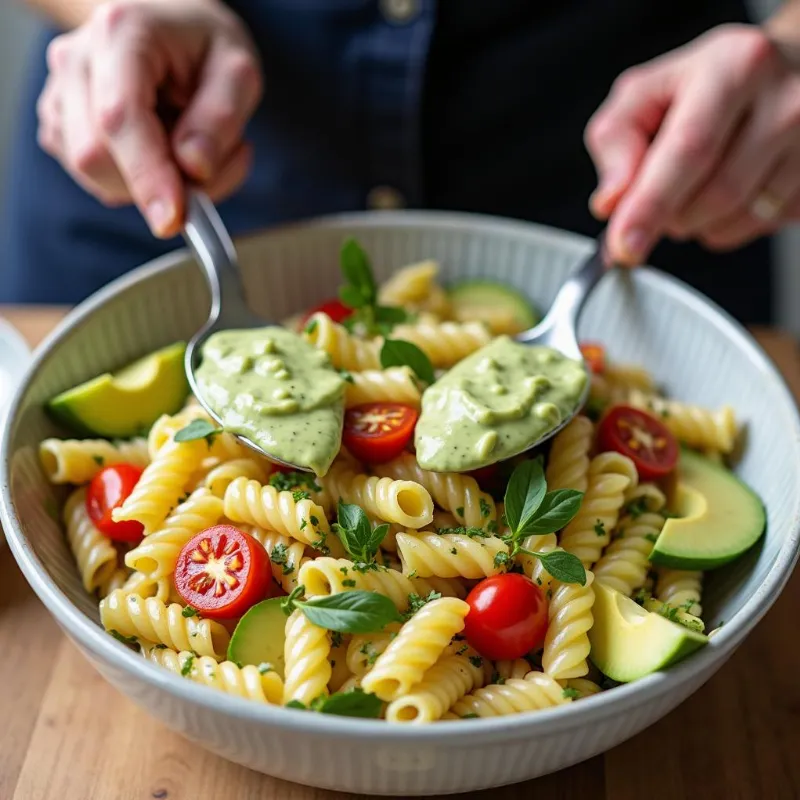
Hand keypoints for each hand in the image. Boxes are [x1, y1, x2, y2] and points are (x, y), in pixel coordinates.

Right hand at [37, 0, 261, 236]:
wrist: (168, 28)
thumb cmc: (204, 46)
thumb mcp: (237, 71)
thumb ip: (221, 118)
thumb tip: (194, 169)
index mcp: (122, 35)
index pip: (120, 118)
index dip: (147, 175)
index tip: (174, 218)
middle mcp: (77, 61)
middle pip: (97, 156)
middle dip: (158, 183)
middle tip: (213, 166)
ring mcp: (61, 95)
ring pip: (95, 176)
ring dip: (154, 185)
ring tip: (192, 149)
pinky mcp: (62, 127)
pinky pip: (99, 181)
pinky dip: (141, 184)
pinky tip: (165, 153)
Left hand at [585, 24, 799, 264]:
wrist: (781, 71)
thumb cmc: (704, 84)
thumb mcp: (643, 94)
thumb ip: (615, 142)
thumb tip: (611, 202)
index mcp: (734, 68)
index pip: (688, 149)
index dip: (651, 204)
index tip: (625, 245)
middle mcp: (785, 100)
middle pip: (714, 195)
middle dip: (669, 215)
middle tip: (656, 199)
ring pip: (736, 219)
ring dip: (696, 224)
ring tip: (691, 188)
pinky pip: (760, 227)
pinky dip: (726, 226)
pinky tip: (726, 191)